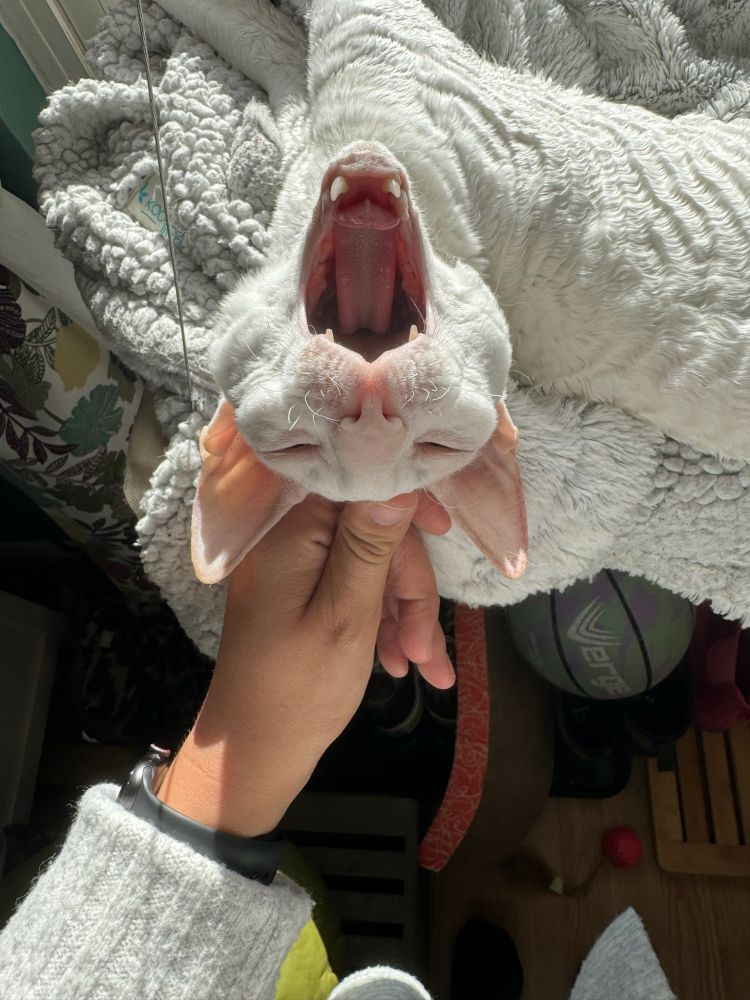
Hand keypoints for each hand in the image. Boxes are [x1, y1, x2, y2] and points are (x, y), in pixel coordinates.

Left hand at [158, 491, 453, 836]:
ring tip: (426, 668)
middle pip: (372, 531)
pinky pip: (355, 589)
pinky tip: (405, 663)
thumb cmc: (297, 691)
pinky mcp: (303, 593)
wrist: (253, 754)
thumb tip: (398, 479)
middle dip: (409, 587)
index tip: (445, 534)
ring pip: (372, 565)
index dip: (407, 504)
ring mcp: (295, 567)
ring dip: (404, 613)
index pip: (358, 484)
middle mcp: (288, 538)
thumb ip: (370, 546)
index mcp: (289, 531)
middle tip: (427, 646)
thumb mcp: (345, 617)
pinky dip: (383, 622)